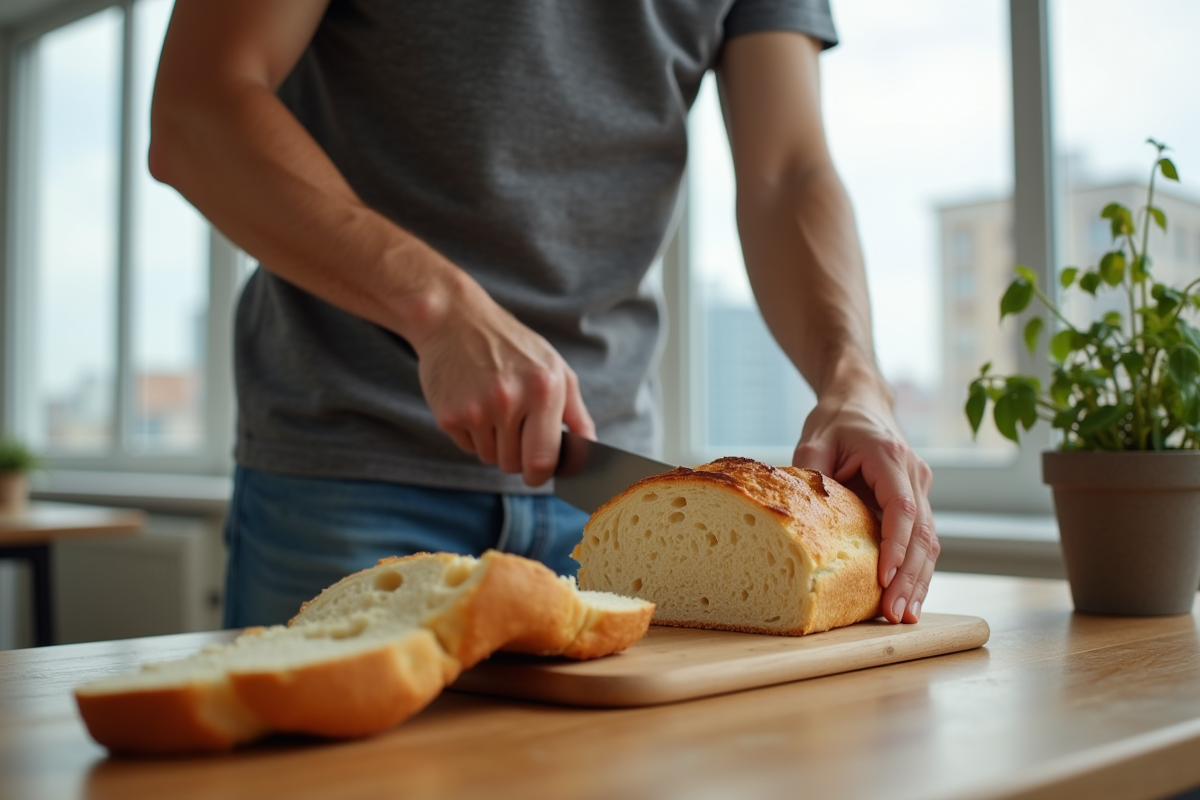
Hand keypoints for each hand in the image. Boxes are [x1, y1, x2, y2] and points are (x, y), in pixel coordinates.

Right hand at [412, 278, 595, 486]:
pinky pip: (468, 447)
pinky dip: (473, 434)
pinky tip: (473, 403)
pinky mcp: (448, 415)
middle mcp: (509, 400)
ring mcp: (475, 409)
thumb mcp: (554, 369)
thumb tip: (591, 452)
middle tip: (514, 429)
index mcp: (543, 390)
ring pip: (490, 457)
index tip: (539, 473)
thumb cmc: (513, 346)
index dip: (541, 475)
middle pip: (514, 464)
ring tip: (492, 407)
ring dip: (494, 444)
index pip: (543, 460)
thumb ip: (577, 414)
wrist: (455, 319)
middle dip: (518, 458)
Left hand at [792, 378, 937, 624]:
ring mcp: (920, 487)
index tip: (885, 578)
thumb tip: (796, 515)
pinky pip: (921, 539)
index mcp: (889, 456)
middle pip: (922, 532)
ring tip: (904, 616)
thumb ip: (809, 472)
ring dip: (918, 580)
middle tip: (894, 613)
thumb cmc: (836, 420)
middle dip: (909, 576)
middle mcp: (914, 473)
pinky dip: (916, 570)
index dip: (896, 545)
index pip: (902, 507)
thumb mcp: (814, 439)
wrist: (860, 401)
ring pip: (928, 541)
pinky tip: (908, 598)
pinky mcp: (917, 499)